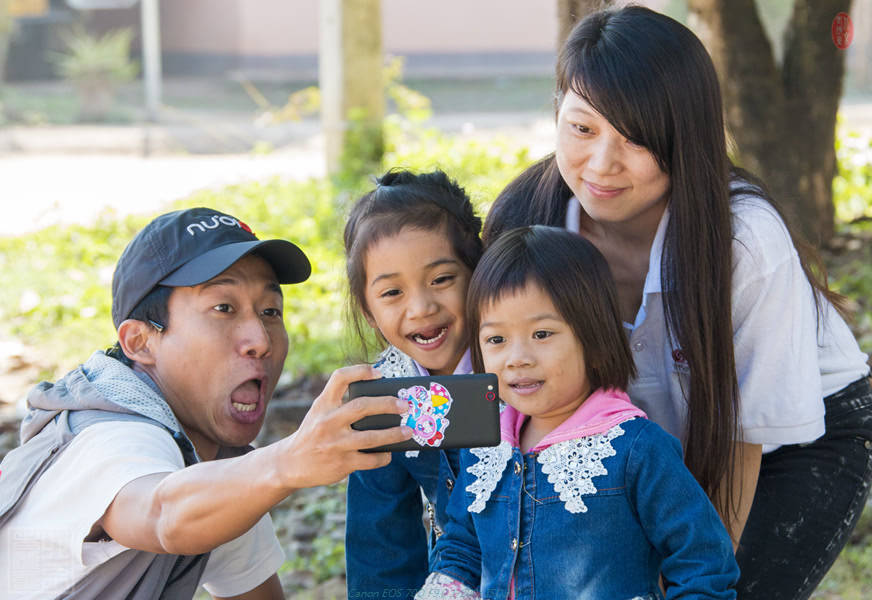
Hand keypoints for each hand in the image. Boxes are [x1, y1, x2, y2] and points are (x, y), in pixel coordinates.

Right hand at [276, 364, 411, 488]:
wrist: (290, 463)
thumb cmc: (313, 433)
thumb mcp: (319, 413)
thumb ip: (342, 405)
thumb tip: (383, 404)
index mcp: (323, 404)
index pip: (340, 377)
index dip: (361, 371)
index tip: (379, 373)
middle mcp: (328, 421)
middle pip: (362, 406)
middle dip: (387, 404)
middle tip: (405, 405)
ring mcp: (335, 444)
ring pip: (372, 437)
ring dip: (394, 434)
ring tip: (408, 430)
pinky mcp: (342, 464)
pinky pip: (371, 459)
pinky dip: (384, 456)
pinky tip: (389, 453)